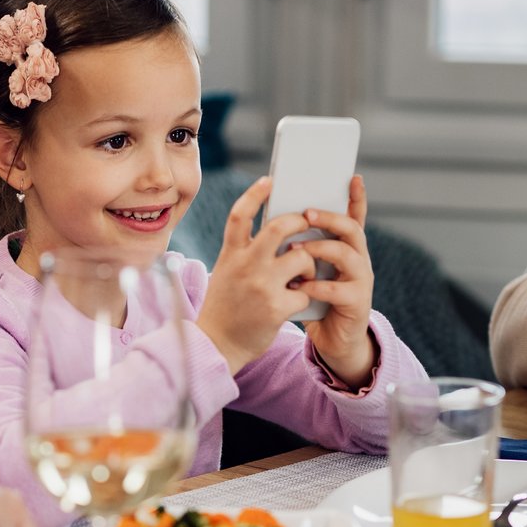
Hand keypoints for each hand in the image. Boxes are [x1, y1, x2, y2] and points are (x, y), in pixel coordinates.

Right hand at [196, 176, 317, 372]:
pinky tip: (298, 302)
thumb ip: (245, 253)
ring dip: (309, 264)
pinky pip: (306, 291)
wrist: (217, 345)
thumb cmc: (226, 307)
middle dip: (299, 222)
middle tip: (306, 224)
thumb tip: (276, 231)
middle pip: (279, 227)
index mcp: (230, 254)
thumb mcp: (226, 272)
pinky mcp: (276, 307)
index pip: (240, 215)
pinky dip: (307, 295)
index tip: (270, 181)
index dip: (256, 194)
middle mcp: (244, 266)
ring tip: (304, 275)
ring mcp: (261, 286)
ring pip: (301, 257)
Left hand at [299, 176, 376, 388]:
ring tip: (296, 250)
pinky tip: (300, 287)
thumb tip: (275, 221)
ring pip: (347, 254)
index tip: (353, 176)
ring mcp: (361, 280)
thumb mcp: (307, 270)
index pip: (354, 216)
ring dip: (320, 249)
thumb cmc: (314, 301)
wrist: (332, 341)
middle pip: (351, 229)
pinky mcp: (357, 303)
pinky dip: (316, 286)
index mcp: (346, 248)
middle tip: (306, 213)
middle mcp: (358, 260)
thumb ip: (299, 249)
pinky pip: (337, 289)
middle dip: (329, 218)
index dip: (356, 197)